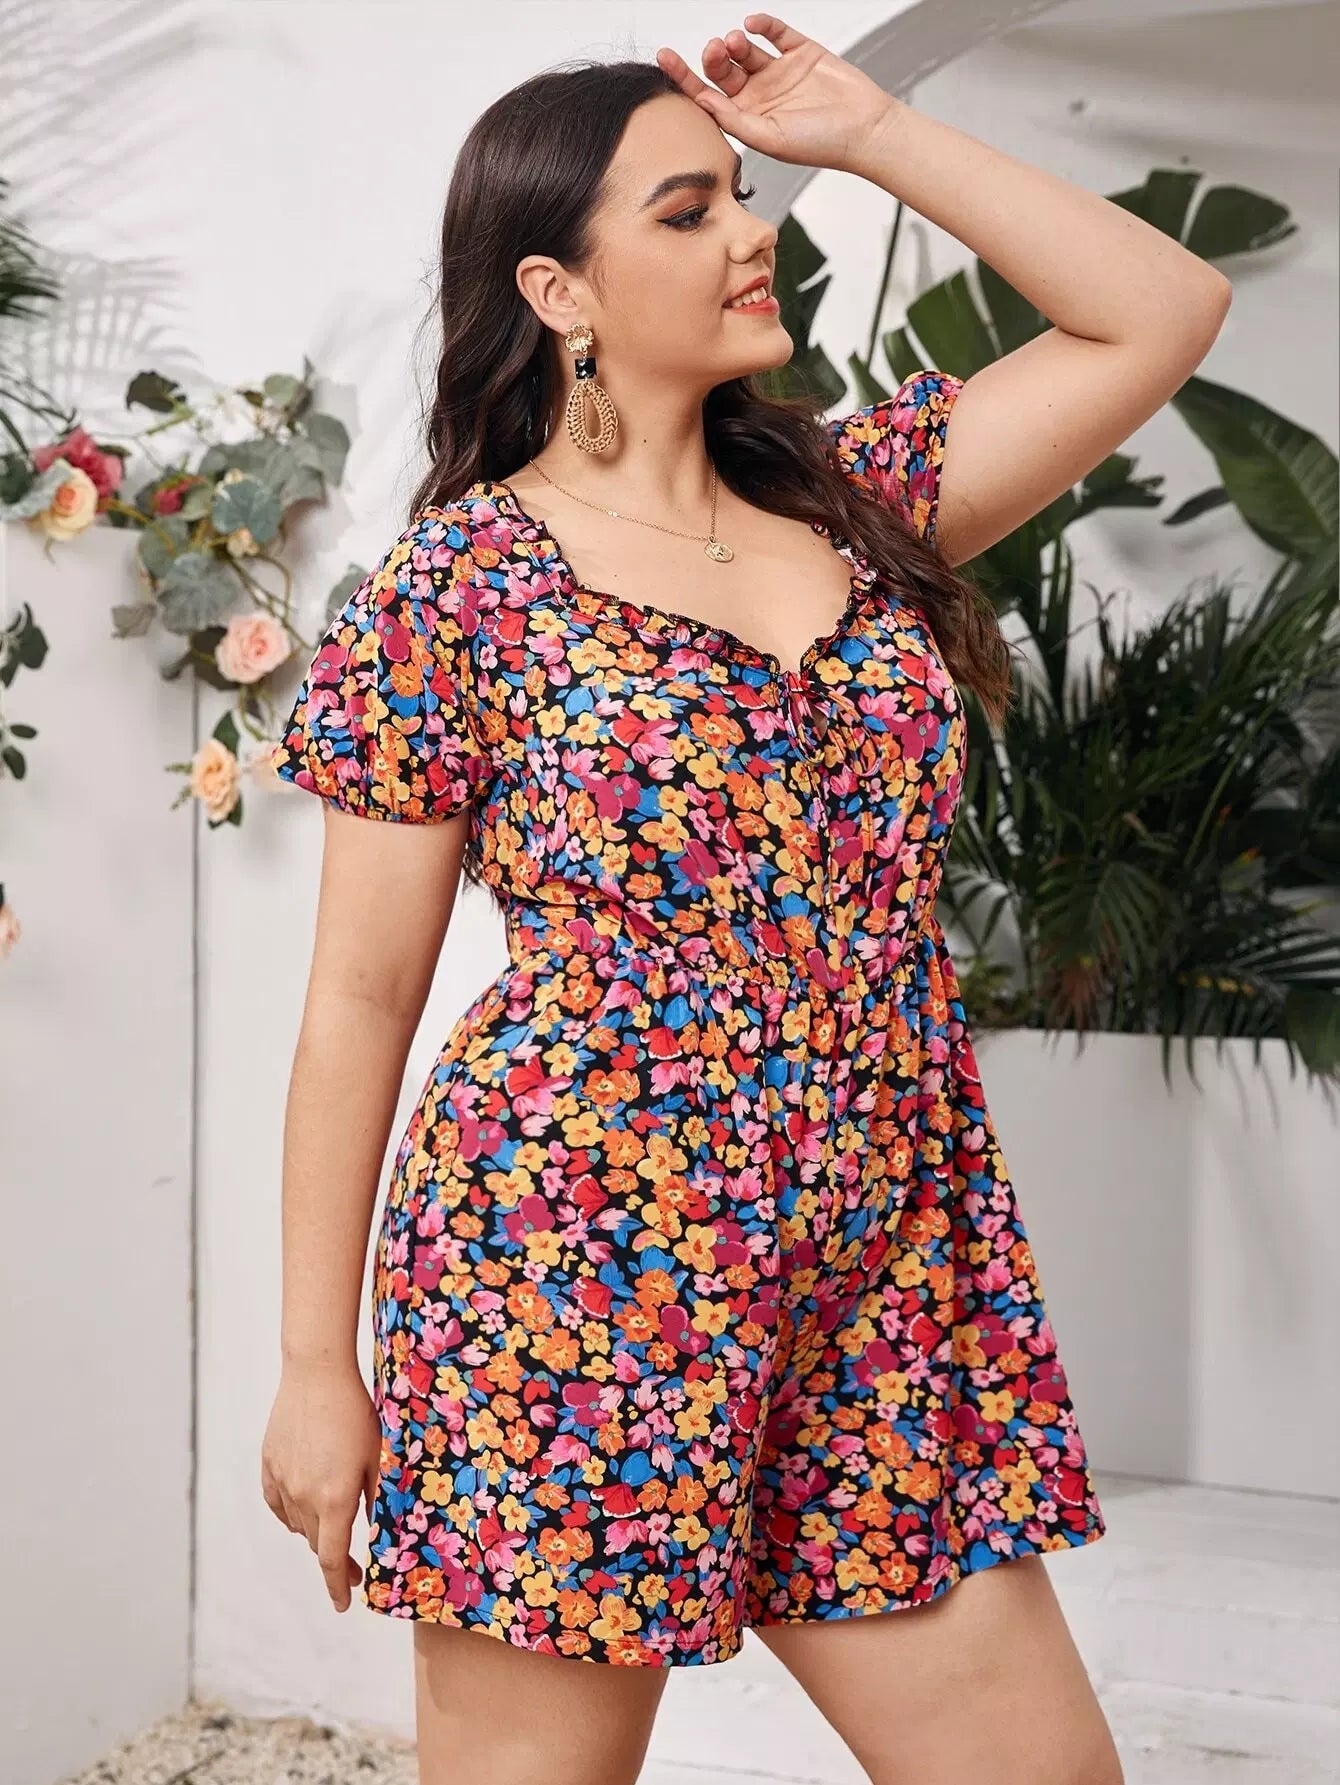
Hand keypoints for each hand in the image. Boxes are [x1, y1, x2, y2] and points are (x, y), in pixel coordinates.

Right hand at [260, 1357, 382, 1612]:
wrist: (317, 1374)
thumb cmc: (356, 1413)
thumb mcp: (378, 1457)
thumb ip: (377, 1501)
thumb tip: (378, 1534)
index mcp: (334, 1499)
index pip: (331, 1560)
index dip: (338, 1585)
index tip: (345, 1603)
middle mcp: (303, 1497)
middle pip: (316, 1544)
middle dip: (333, 1558)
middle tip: (352, 1562)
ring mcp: (282, 1482)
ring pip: (297, 1525)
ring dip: (315, 1532)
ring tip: (333, 1523)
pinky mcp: (269, 1466)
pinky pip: (278, 1503)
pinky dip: (291, 1513)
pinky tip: (303, 1506)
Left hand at [656, 13, 896, 174]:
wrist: (864, 129)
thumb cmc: (819, 144)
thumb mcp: (769, 138)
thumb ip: (735, 120)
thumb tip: (702, 100)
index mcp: (747, 119)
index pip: (707, 96)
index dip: (684, 77)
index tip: (665, 58)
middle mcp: (759, 95)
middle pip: (723, 70)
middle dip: (713, 57)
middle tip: (716, 49)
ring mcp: (779, 72)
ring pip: (745, 50)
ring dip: (734, 42)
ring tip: (735, 41)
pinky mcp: (800, 52)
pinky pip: (774, 32)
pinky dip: (762, 23)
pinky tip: (753, 23)